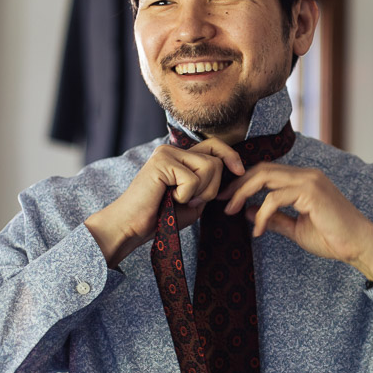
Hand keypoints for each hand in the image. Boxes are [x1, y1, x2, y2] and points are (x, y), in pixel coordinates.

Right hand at [85, 139, 244, 267]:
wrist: (132, 227)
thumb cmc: (162, 218)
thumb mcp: (194, 199)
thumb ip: (209, 184)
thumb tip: (235, 169)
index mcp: (180, 157)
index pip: (214, 146)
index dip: (231, 156)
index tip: (240, 171)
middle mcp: (172, 150)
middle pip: (216, 160)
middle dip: (211, 187)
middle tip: (191, 201)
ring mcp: (166, 153)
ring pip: (209, 167)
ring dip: (200, 192)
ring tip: (178, 200)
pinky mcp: (161, 162)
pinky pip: (192, 179)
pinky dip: (185, 196)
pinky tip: (167, 199)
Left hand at [219, 164, 372, 280]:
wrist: (359, 245)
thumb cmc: (333, 238)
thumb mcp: (296, 228)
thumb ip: (274, 218)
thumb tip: (247, 212)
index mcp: (304, 180)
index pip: (267, 172)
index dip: (244, 183)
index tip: (228, 199)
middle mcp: (306, 175)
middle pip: (262, 169)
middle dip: (238, 185)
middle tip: (222, 202)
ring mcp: (309, 181)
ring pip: (265, 177)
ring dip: (243, 193)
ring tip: (231, 211)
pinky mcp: (311, 192)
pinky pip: (275, 198)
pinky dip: (261, 213)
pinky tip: (257, 230)